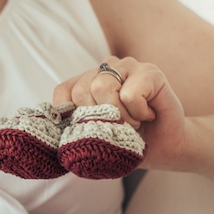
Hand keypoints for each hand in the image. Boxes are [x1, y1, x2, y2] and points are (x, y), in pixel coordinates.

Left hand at [53, 56, 188, 169]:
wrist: (165, 148)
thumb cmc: (126, 141)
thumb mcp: (91, 136)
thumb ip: (71, 128)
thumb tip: (48, 136)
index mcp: (86, 82)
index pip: (63, 92)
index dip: (75, 117)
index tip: (95, 128)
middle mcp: (105, 69)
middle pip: (81, 90)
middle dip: (99, 118)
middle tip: (120, 125)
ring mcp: (128, 66)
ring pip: (102, 88)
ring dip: (120, 116)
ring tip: (133, 120)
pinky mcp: (150, 71)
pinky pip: (129, 94)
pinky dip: (137, 113)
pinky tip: (147, 113)